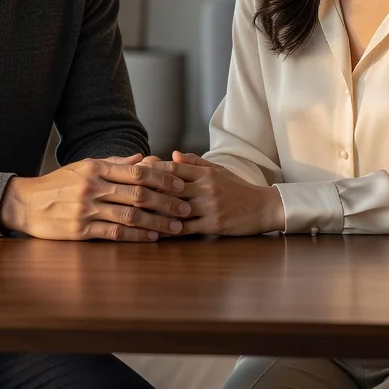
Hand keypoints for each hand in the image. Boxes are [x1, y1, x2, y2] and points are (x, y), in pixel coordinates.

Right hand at [0, 154, 191, 240]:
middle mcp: (93, 187)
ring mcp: (87, 209)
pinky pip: (114, 233)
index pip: (137, 171)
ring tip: (176, 228)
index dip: (162, 179)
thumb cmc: (58, 184)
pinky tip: (151, 238)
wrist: (26, 203)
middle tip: (186, 209)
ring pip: (130, 215)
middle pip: (138, 194)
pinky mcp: (80, 230)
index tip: (180, 185)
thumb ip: (114, 163)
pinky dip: (136, 236)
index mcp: (96, 168)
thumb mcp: (84, 166)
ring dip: (156, 223)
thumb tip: (142, 158)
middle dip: (166, 202)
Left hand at [144, 152, 284, 235]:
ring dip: (154, 212)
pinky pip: (187, 228)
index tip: (134, 173)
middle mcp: (206, 188)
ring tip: (133, 214)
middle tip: (126, 193)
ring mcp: (209, 207)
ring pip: (175, 209)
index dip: (152, 171)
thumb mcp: (218, 170)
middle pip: (170, 188)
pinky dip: (169, 230)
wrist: (263, 207)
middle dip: (147, 190)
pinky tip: (154, 233)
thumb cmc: (238, 188)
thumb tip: (173, 155)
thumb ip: (195, 163)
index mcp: (205, 173)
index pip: (173, 169)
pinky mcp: (213, 225)